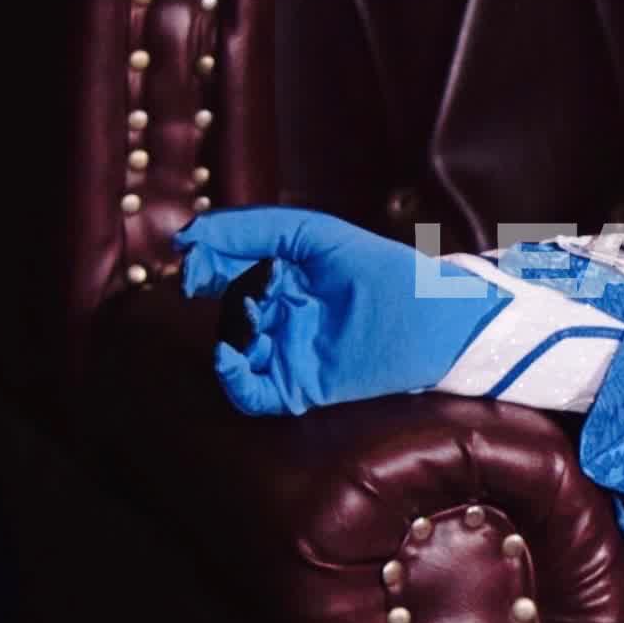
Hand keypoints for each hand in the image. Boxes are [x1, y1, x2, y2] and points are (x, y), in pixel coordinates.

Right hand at [171, 204, 504, 415]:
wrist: (436, 318)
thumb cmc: (384, 269)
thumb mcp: (312, 234)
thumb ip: (250, 229)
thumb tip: (186, 236)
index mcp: (285, 276)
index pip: (226, 271)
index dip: (203, 265)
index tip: (188, 257)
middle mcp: (282, 315)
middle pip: (230, 309)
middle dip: (225, 298)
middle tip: (234, 287)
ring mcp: (289, 351)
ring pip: (235, 349)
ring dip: (231, 334)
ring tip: (255, 317)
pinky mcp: (300, 385)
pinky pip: (251, 393)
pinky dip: (232, 380)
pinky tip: (230, 358)